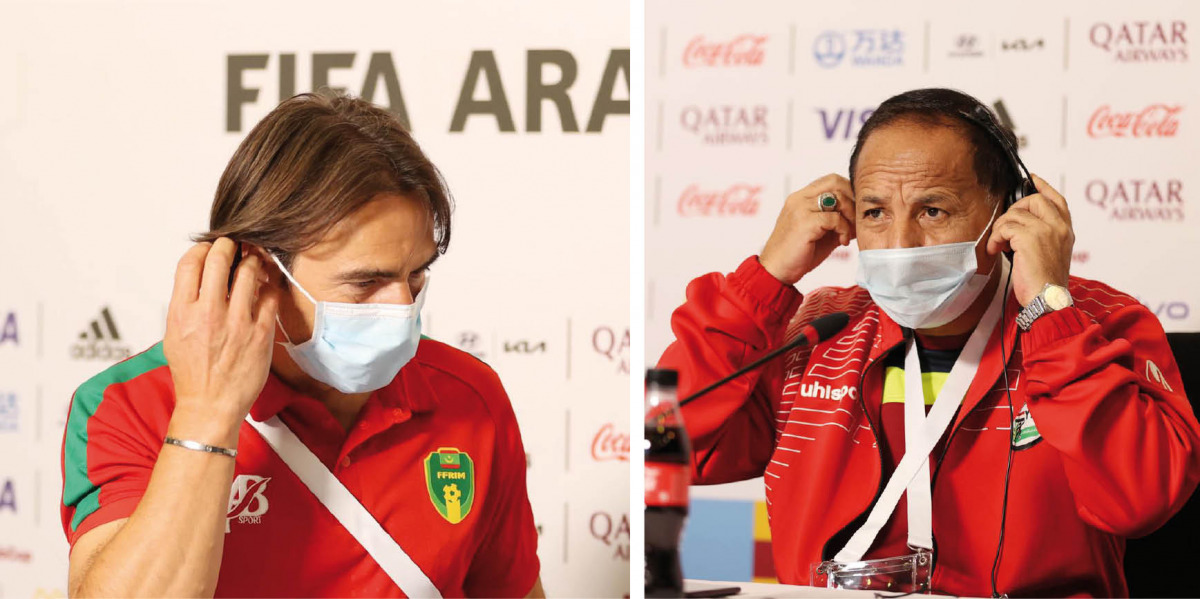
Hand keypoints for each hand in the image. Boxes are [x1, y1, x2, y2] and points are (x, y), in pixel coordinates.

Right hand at [163, 238, 279, 444]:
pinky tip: (266, 286)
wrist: (210, 406)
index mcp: (182, 313)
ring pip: (249, 273)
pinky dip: (269, 286)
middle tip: (235, 245)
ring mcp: (237, 323)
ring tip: (254, 260)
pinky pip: (270, 297)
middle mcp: (209, 314)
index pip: (190, 263)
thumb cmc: (192, 374)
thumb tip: (200, 276)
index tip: (210, 247)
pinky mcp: (261, 334)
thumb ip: (186, 303)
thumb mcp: (174, 334)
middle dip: (229, 245)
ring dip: (253, 260)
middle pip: (220, 260)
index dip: (202, 248)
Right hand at [759, 173, 855, 284]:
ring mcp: (800, 208)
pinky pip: (835, 218)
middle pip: (835, 182)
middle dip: (852, 200)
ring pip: (838, 198)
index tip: (855, 211)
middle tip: (856, 219)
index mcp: (800, 198)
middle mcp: (799, 198)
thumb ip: (837, 222)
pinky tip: (842, 242)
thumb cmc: (797, 254)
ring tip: (849, 233)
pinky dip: (844, 230)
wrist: (776, 271)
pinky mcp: (804, 222)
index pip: (831, 180)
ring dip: (850, 215)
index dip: (848, 191)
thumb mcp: (821, 233)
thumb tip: (860, 218)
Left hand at [985, 174, 1074, 305]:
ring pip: (1014, 214)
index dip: (1044, 187)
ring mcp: (1045, 230)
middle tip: (1005, 230)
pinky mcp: (1029, 237)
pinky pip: (1004, 227)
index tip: (1033, 178)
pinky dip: (995, 238)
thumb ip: (1043, 235)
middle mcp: (1059, 227)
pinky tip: (995, 250)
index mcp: (1066, 231)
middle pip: (1033, 200)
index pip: (1057, 200)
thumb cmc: (1045, 282)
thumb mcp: (1050, 253)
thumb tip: (1019, 223)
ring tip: (999, 245)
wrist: (1047, 298)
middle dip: (1013, 211)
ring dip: (1000, 230)